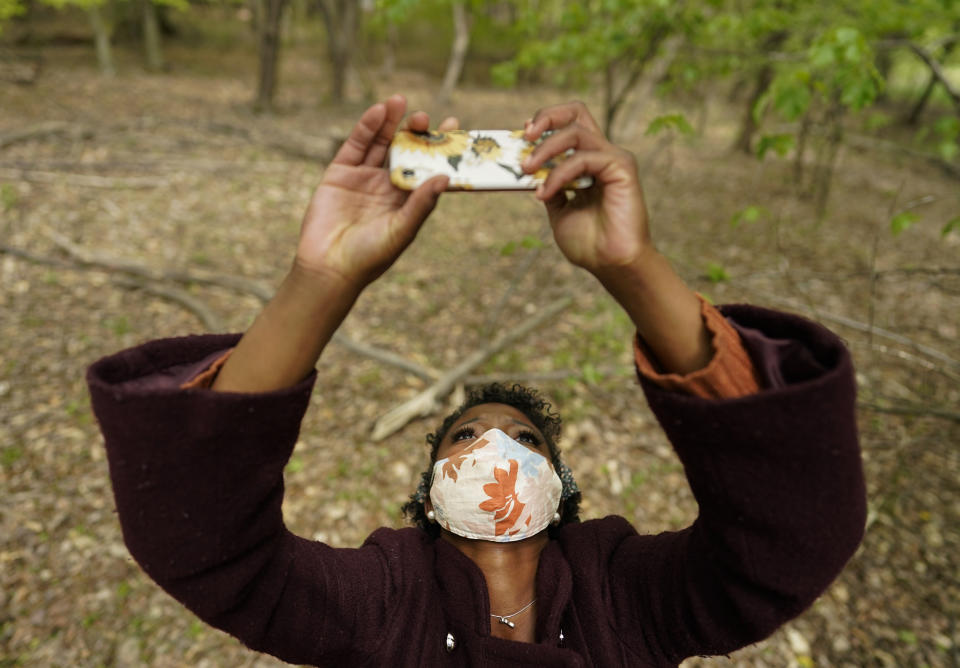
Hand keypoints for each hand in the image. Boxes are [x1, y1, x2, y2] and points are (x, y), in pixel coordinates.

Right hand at [295, 95, 453, 290]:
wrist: (328, 267)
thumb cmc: (370, 257)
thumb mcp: (401, 231)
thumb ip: (421, 204)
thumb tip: (445, 178)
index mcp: (406, 201)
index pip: (427, 168)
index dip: (439, 148)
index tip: (453, 125)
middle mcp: (386, 186)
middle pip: (404, 150)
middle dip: (415, 132)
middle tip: (425, 117)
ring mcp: (363, 178)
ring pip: (380, 143)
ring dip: (391, 122)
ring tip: (400, 100)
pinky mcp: (340, 173)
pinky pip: (356, 145)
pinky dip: (367, 128)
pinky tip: (378, 112)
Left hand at [522, 101, 653, 282]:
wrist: (610, 264)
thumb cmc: (589, 243)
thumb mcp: (558, 210)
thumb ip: (548, 186)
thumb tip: (527, 169)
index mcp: (587, 161)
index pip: (568, 124)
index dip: (545, 121)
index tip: (522, 137)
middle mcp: (601, 154)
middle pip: (576, 112)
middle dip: (546, 117)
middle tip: (524, 137)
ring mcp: (613, 159)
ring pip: (575, 133)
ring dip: (545, 149)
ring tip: (527, 170)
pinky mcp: (622, 168)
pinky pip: (583, 158)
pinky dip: (559, 173)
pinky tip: (546, 192)